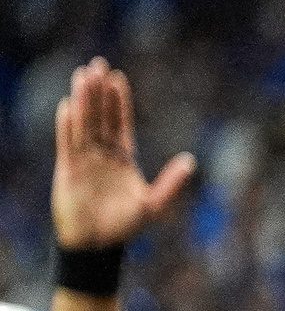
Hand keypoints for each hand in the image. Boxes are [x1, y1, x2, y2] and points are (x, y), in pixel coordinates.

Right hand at [51, 58, 195, 250]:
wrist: (97, 245)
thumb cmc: (125, 226)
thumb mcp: (154, 205)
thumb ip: (171, 183)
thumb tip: (191, 161)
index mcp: (123, 158)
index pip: (120, 123)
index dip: (119, 101)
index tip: (118, 77)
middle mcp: (102, 154)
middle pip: (100, 116)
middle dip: (99, 92)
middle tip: (98, 64)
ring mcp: (84, 160)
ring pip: (84, 124)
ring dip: (83, 101)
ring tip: (83, 76)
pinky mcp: (68, 170)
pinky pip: (67, 144)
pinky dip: (68, 126)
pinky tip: (68, 106)